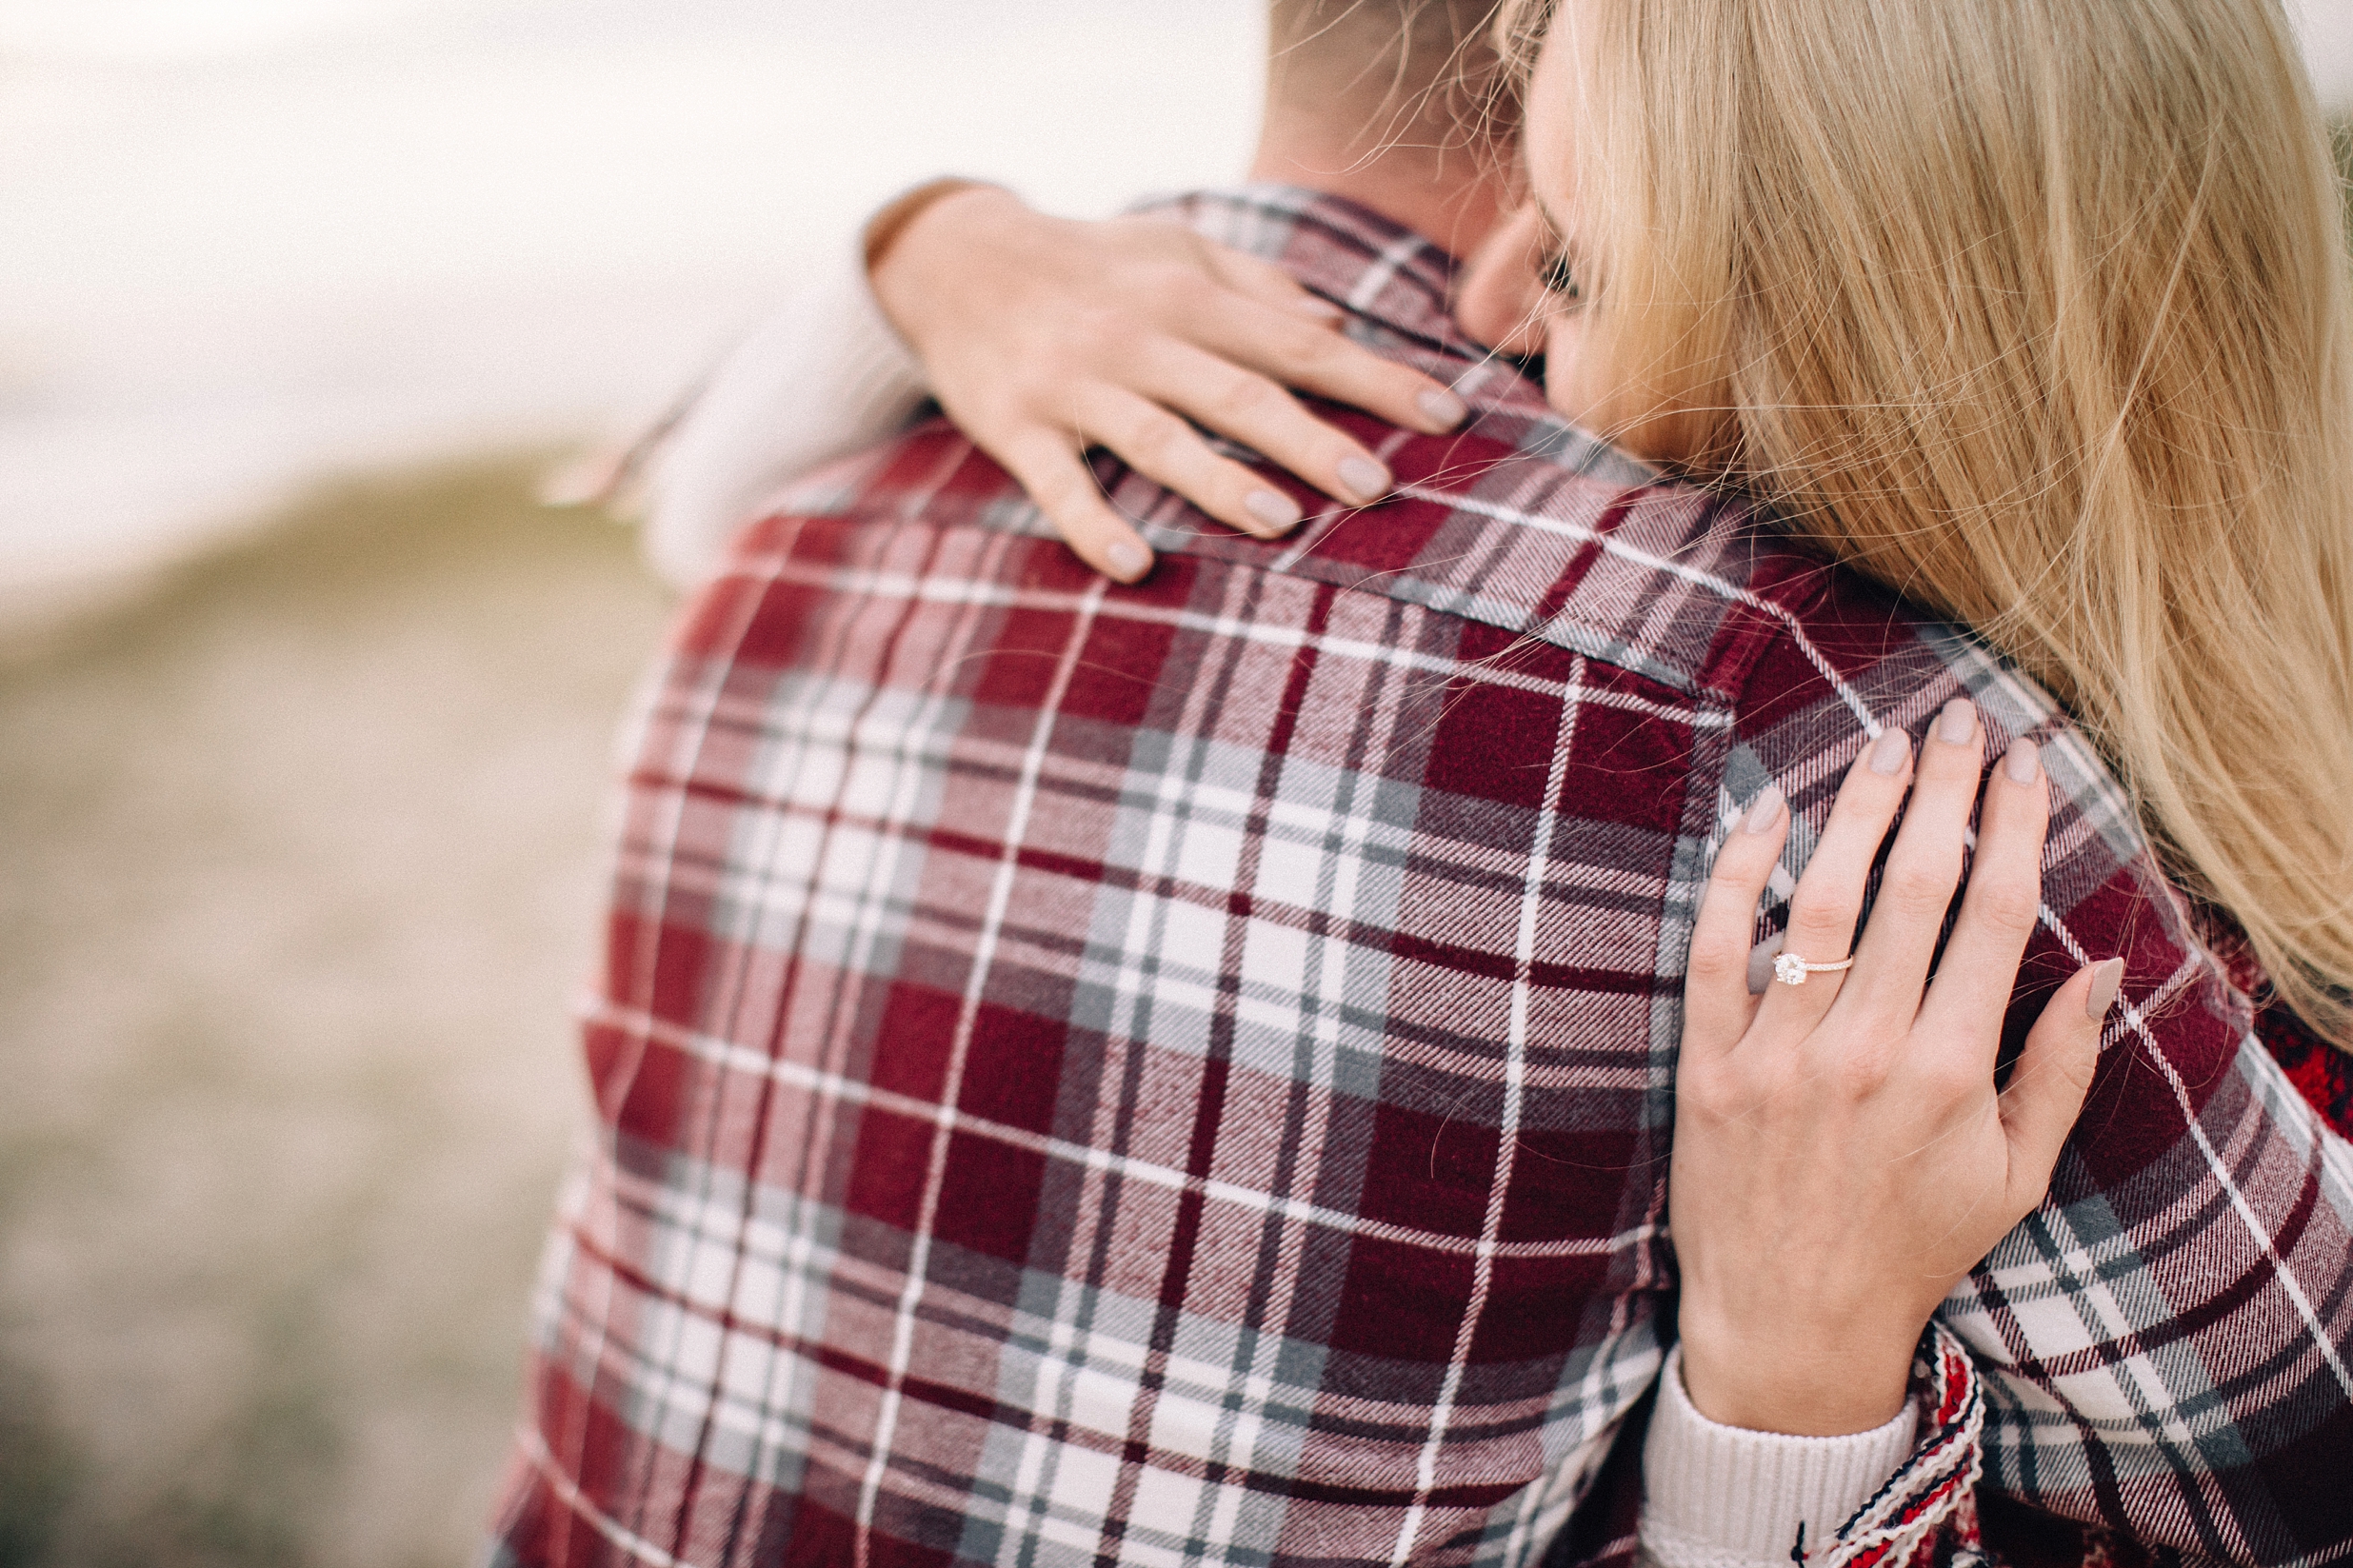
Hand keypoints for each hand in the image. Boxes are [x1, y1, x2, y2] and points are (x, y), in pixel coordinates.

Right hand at [868, 186, 1469, 581]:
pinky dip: (1093, 523)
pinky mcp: (1017, 427)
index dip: (1374, 379)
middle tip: (1378, 486)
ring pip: (1157, 436)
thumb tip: (1336, 321)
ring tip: (1280, 520)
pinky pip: (1059, 483)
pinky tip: (1136, 564)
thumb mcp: (1173, 249)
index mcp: (1189, 296)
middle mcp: (1138, 338)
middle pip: (1239, 392)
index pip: (1299, 341)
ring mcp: (1075, 385)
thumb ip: (1256, 285)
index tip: (1447, 415)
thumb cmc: (1087, 262)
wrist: (950, 257)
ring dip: (1218, 478)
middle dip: (1312, 438)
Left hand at [1671, 699, 2123, 1434]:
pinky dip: (1737, 872)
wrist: (1790, 1323)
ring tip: (1885, 746)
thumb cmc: (1912, 1245)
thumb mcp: (2013, 1175)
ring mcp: (1776, 1054)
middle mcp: (1862, 1051)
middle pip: (1914, 887)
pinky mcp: (1705, 1064)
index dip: (2014, 826)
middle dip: (1946, 790)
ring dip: (1858, 809)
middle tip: (1959, 722)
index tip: (2026, 762)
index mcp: (1948, 1071)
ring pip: (1819, 899)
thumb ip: (2058, 1067)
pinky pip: (1715, 946)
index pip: (1993, 915)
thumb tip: (2104, 965)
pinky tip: (1764, 810)